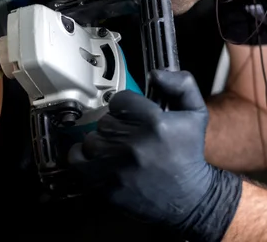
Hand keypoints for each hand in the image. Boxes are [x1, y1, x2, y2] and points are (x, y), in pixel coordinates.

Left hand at [69, 70, 241, 241]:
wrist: (190, 200)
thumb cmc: (188, 155)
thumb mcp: (195, 114)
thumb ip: (181, 85)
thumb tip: (156, 73)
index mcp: (156, 124)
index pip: (120, 100)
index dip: (127, 108)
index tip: (135, 118)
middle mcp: (135, 145)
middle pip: (105, 120)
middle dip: (116, 127)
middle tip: (130, 137)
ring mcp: (117, 167)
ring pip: (91, 139)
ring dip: (102, 143)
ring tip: (118, 151)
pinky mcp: (105, 185)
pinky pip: (77, 159)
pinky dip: (84, 157)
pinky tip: (99, 159)